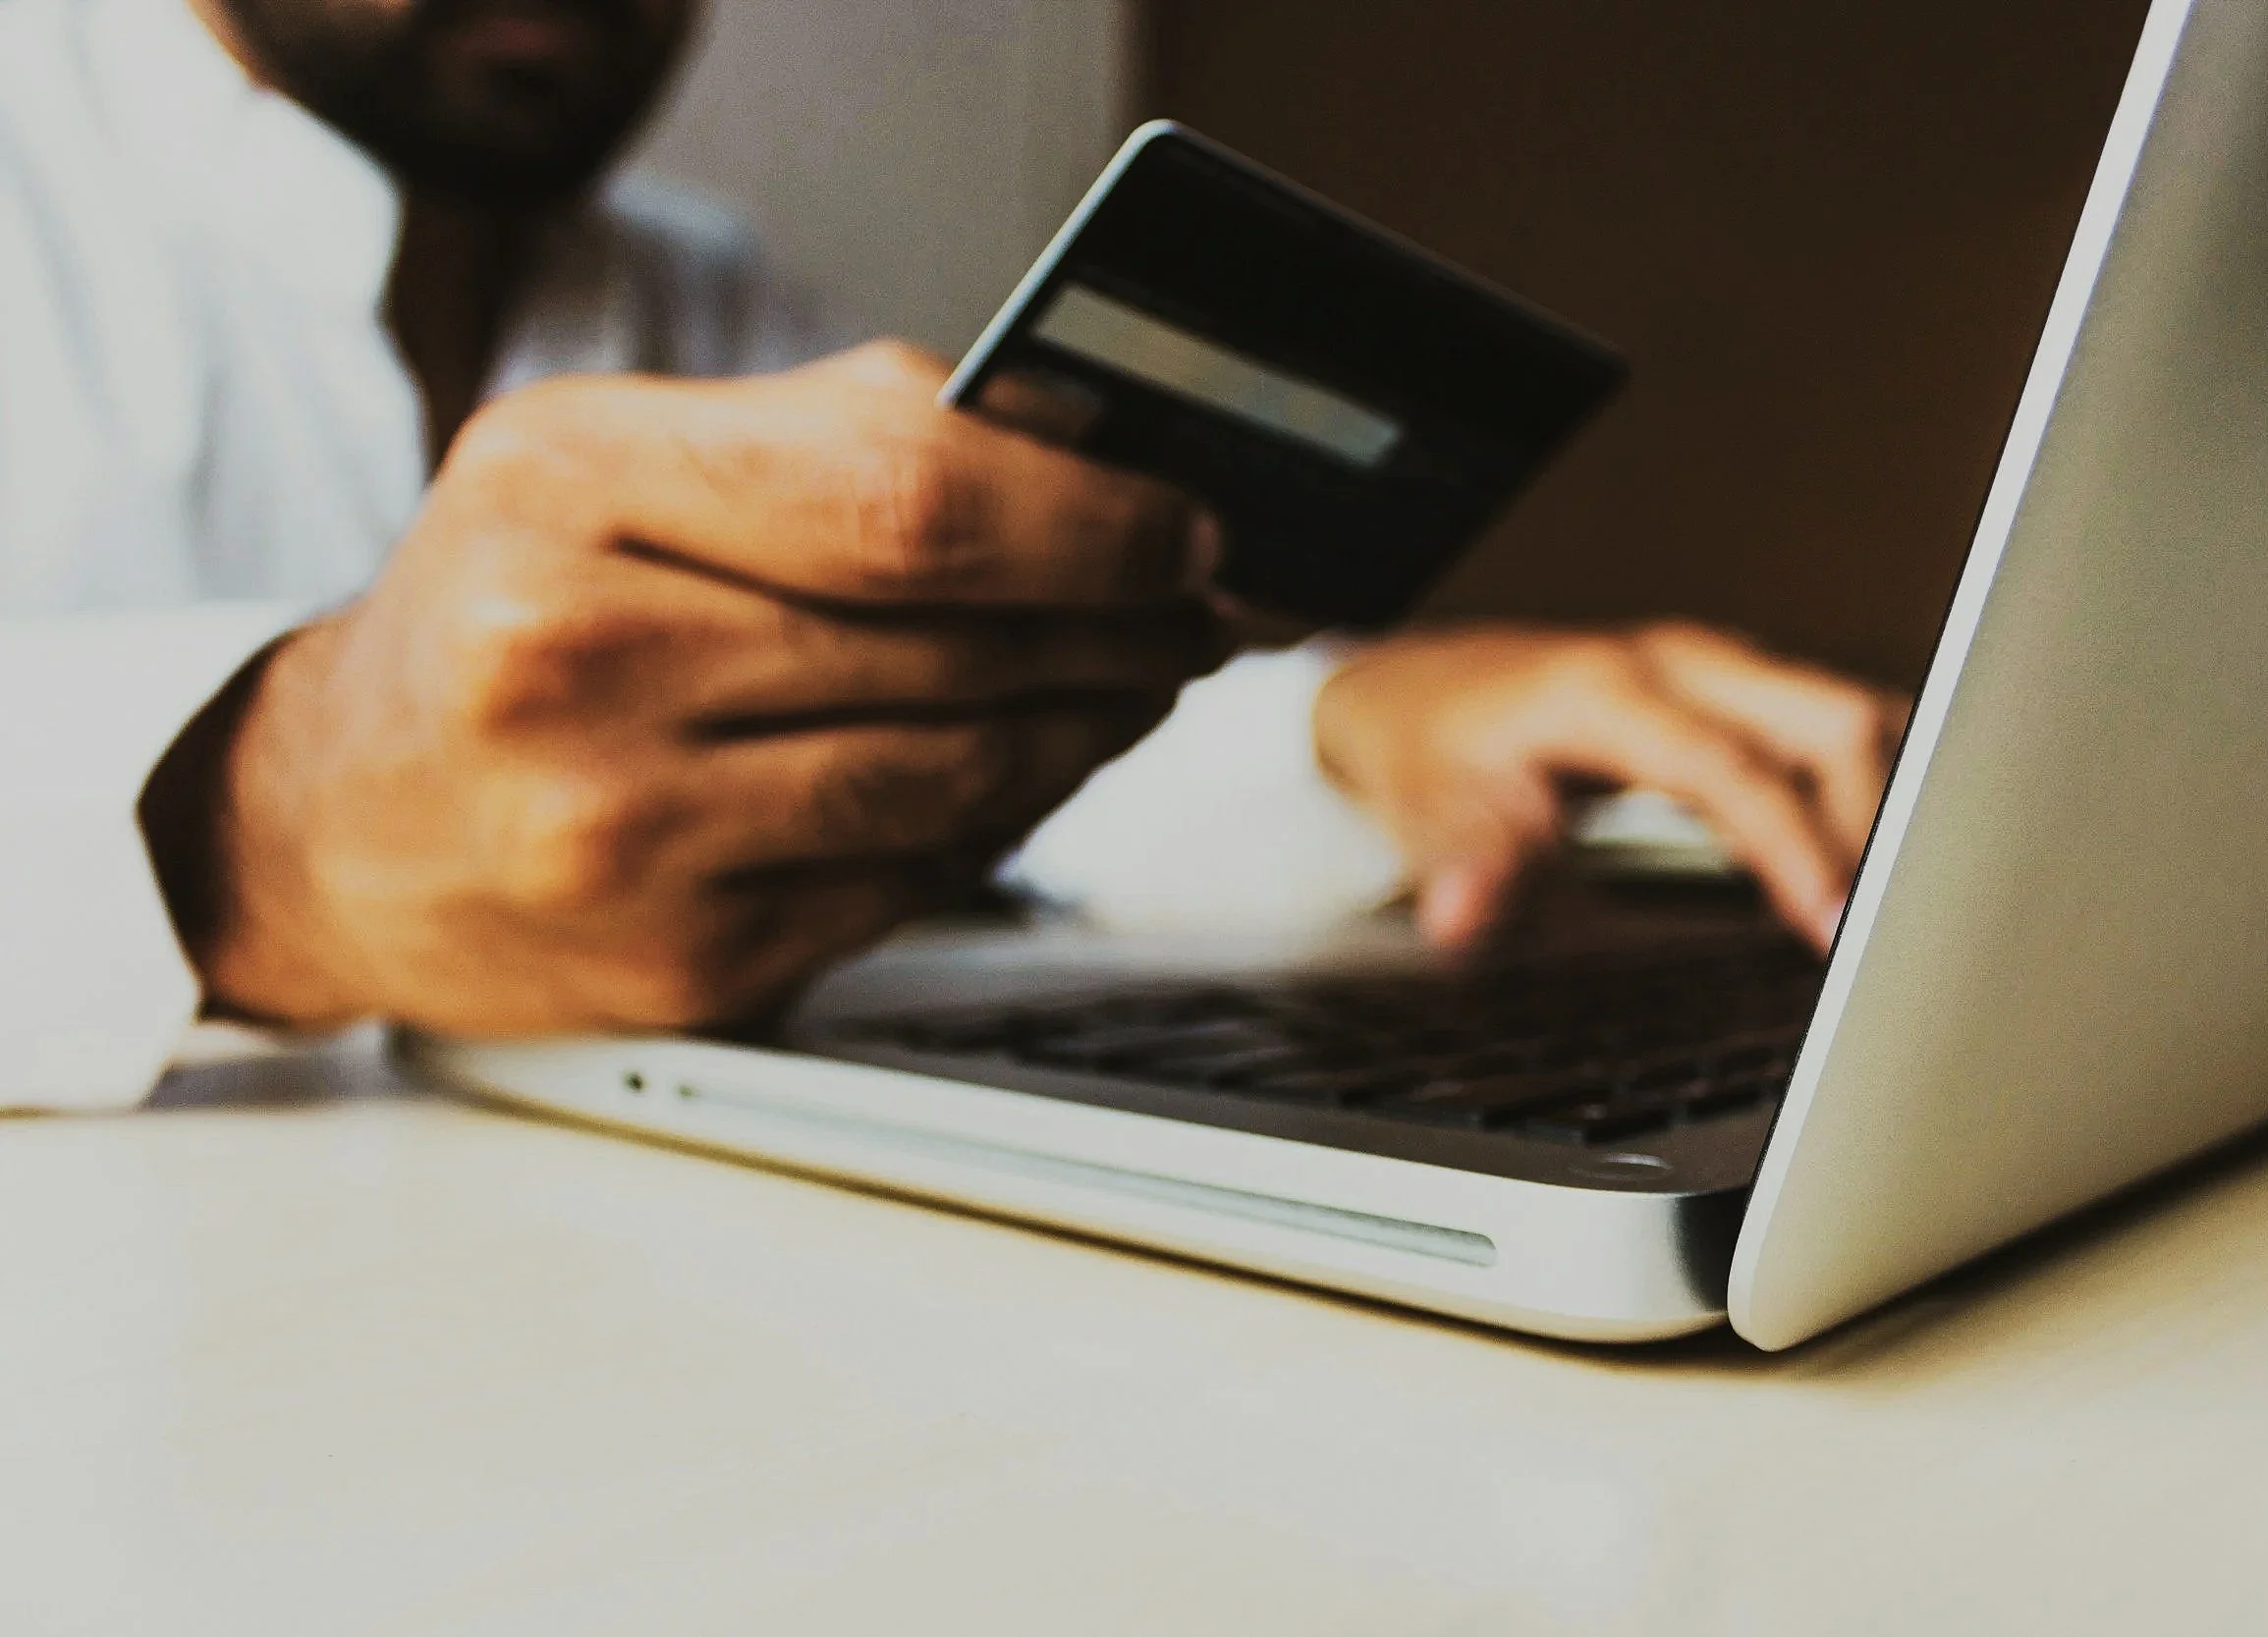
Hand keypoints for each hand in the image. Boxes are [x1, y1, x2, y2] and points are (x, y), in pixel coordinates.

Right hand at [149, 341, 1223, 1033]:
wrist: (335, 821)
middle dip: (1122, 625)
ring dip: (1087, 728)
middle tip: (1196, 610)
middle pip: (954, 644)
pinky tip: (1028, 770)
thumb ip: (836, 436)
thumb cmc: (505, 610)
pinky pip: (913, 882)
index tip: (1187, 525)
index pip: (906, 500)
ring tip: (1136, 681)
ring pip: (957, 778)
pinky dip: (1001, 821)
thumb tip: (1087, 450)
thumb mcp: (613, 460)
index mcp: (568, 485)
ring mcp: (623, 834)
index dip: (1090, 520)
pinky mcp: (680, 963)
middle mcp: (575, 661)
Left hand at [1313, 622, 1908, 950]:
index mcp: (1608, 688)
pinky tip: (1879, 861)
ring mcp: (1715, 668)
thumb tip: (1460, 916)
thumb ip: (1465, 862)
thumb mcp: (1428, 809)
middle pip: (1829, 719)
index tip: (1833, 924)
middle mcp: (1678, 662)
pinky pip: (1832, 730)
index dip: (1793, 846)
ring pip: (1848, 715)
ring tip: (1906, 903)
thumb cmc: (1430, 749)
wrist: (1417, 691)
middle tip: (1892, 928)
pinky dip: (1869, 789)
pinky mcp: (1735, 691)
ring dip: (1888, 802)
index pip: (1732, 767)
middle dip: (1877, 821)